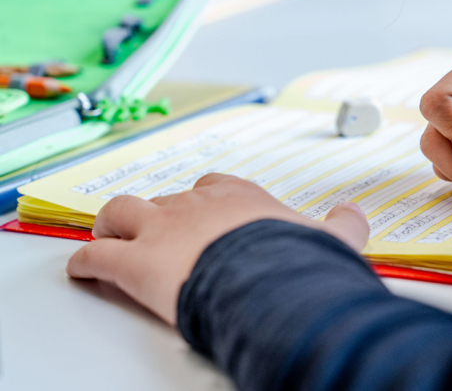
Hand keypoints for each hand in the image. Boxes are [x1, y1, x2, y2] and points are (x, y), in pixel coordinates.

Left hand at [66, 174, 369, 325]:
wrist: (269, 280)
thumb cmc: (296, 260)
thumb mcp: (333, 239)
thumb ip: (344, 224)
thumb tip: (354, 212)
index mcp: (238, 196)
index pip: (213, 184)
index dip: (204, 198)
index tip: (205, 211)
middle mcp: (195, 204)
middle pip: (165, 198)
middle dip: (159, 213)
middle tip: (157, 231)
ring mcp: (162, 230)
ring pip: (122, 212)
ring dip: (112, 224)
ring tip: (109, 236)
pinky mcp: (136, 264)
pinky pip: (98, 257)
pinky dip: (87, 263)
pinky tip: (83, 270)